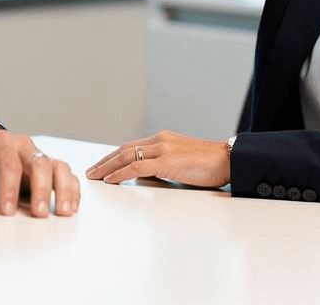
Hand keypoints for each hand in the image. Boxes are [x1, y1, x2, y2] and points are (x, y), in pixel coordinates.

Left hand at [0, 130, 80, 216]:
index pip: (8, 162)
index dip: (9, 187)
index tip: (7, 211)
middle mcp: (22, 145)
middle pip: (38, 163)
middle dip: (40, 189)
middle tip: (38, 214)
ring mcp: (37, 154)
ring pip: (58, 166)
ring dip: (63, 189)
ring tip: (63, 212)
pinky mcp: (48, 165)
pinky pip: (66, 173)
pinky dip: (71, 189)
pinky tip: (70, 207)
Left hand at [86, 130, 230, 187]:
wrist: (229, 159)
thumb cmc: (210, 164)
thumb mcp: (182, 161)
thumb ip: (164, 165)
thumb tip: (147, 176)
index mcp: (163, 139)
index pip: (131, 146)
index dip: (113, 156)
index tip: (102, 165)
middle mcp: (160, 140)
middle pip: (124, 149)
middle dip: (105, 161)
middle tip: (91, 171)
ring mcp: (162, 149)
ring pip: (126, 156)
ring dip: (107, 167)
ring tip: (94, 176)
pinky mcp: (167, 161)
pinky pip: (136, 167)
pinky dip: (121, 173)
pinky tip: (111, 180)